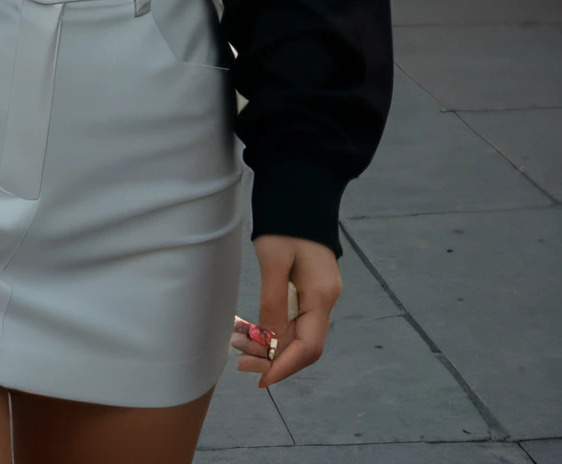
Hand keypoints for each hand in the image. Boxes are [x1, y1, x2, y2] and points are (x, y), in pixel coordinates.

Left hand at [240, 236, 340, 386]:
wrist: (299, 187)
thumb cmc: (284, 221)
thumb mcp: (273, 261)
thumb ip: (273, 303)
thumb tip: (270, 342)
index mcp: (322, 294)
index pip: (309, 346)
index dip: (285, 366)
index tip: (261, 380)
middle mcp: (326, 298)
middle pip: (305, 344)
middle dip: (276, 358)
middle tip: (242, 363)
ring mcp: (321, 293)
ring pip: (299, 333)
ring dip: (273, 344)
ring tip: (241, 346)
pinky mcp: (311, 286)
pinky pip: (296, 318)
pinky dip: (276, 328)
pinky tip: (254, 330)